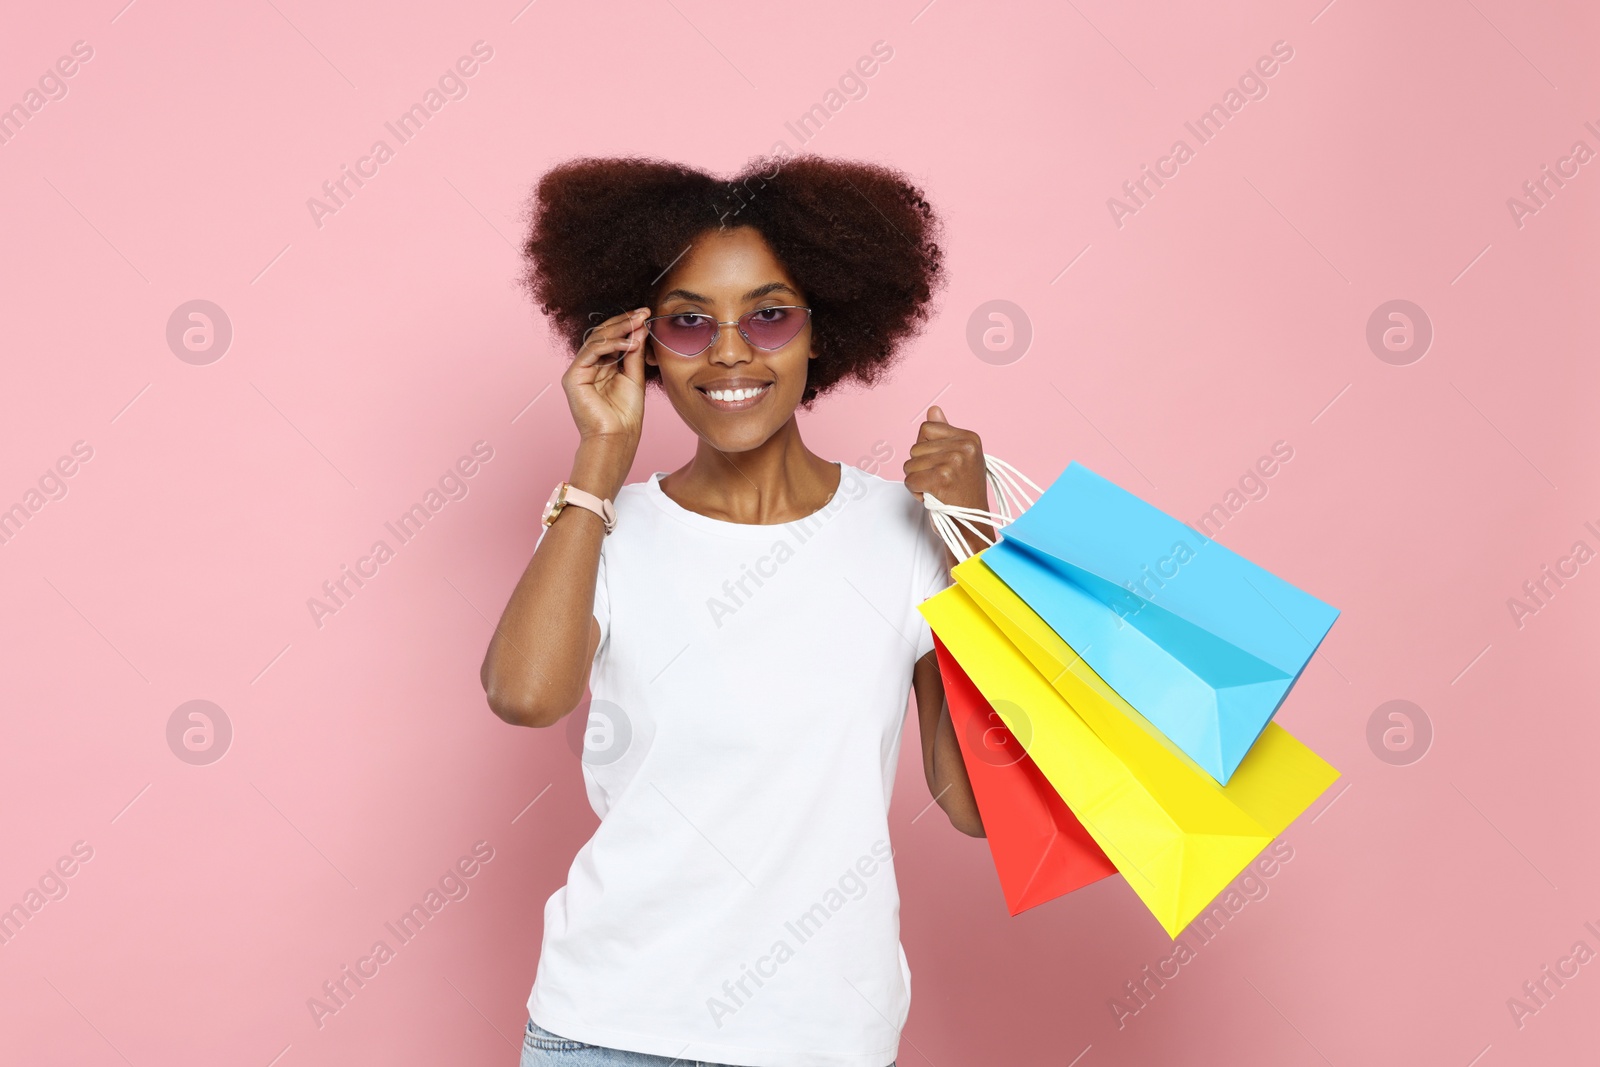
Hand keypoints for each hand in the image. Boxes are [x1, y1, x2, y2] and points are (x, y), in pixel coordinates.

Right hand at [562, 308, 648, 444]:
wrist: (617, 437)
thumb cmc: (626, 414)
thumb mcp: (634, 376)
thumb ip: (634, 353)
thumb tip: (640, 328)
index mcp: (601, 366)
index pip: (611, 337)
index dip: (627, 324)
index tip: (645, 314)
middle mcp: (588, 366)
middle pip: (602, 334)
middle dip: (623, 321)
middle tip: (642, 312)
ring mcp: (579, 370)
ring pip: (596, 339)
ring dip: (619, 329)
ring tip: (638, 323)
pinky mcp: (573, 377)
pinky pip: (591, 351)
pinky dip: (610, 343)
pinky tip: (629, 342)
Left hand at [904, 406, 987, 513]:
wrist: (972, 524)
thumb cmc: (963, 492)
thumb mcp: (959, 457)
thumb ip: (944, 433)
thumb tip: (933, 409)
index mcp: (969, 437)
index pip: (926, 429)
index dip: (925, 450)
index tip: (941, 465)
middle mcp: (964, 446)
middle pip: (915, 448)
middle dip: (921, 468)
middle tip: (940, 482)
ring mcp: (954, 461)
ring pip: (910, 464)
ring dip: (918, 481)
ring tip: (937, 490)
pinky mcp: (943, 478)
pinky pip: (910, 480)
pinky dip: (915, 492)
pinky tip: (932, 497)